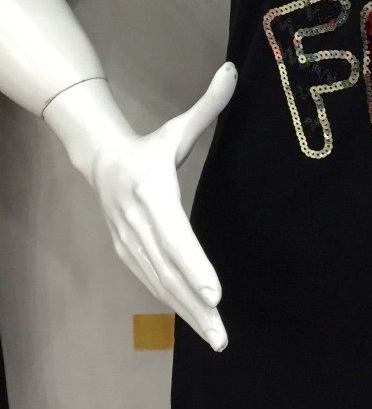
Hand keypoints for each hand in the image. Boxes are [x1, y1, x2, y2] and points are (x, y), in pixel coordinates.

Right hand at [45, 64, 236, 350]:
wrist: (99, 160)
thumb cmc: (149, 146)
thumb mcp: (177, 126)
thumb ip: (209, 103)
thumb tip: (234, 70)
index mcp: (152, 194)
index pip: (176, 237)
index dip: (195, 267)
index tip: (216, 294)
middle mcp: (137, 225)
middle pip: (169, 272)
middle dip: (197, 306)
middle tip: (223, 335)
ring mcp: (129, 243)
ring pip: (160, 285)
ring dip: (188, 314)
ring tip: (217, 338)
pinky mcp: (127, 254)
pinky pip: (153, 284)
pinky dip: (175, 305)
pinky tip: (196, 322)